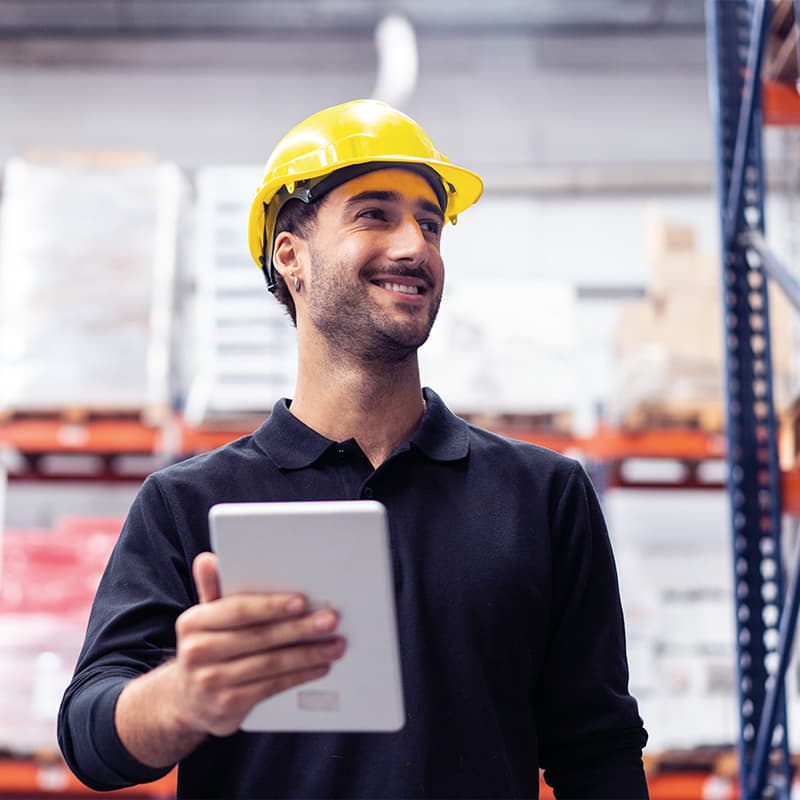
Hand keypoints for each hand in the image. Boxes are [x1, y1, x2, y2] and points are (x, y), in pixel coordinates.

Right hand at [171, 552, 344, 736]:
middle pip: (259, 637)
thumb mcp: (205, 618)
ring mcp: (211, 682)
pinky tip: (319, 667)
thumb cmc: (207, 647)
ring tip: (334, 645)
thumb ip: (213, 588)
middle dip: (300, 628)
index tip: (301, 601)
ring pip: (270, 664)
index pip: (238, 610)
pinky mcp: (228, 706)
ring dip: (307, 654)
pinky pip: (271, 687)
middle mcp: (198, 652)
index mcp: (194, 622)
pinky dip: (299, 676)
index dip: (271, 605)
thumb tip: (208, 559)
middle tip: (330, 620)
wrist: (187, 700)